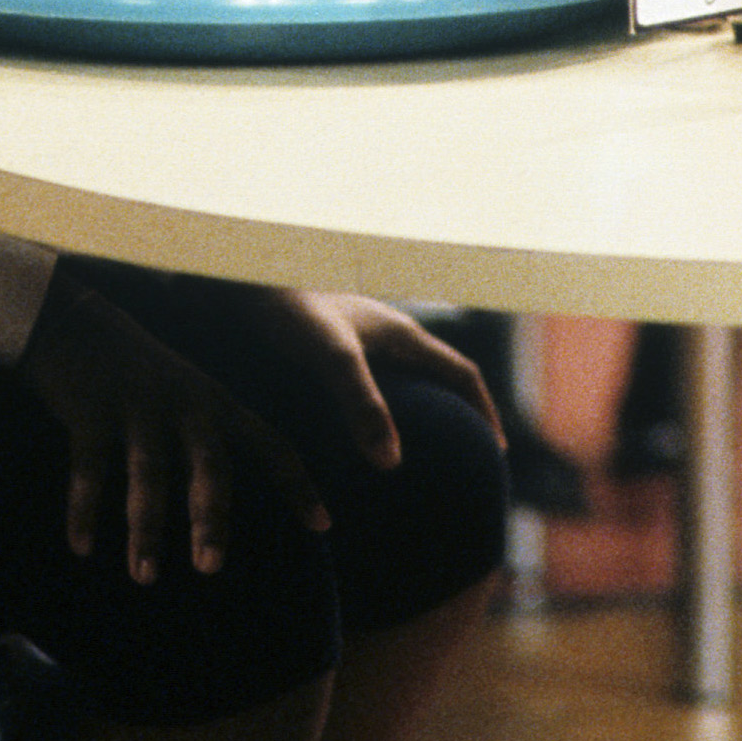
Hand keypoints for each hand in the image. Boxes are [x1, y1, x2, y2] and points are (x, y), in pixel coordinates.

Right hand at [19, 271, 327, 583]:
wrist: (75, 322)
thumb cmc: (137, 371)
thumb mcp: (187, 392)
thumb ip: (208, 436)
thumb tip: (222, 495)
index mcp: (217, 403)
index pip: (272, 446)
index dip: (298, 486)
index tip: (323, 526)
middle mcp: (186, 405)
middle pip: (210, 467)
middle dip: (211, 520)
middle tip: (210, 570)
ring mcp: (138, 407)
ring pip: (150, 475)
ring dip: (147, 529)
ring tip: (145, 577)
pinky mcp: (90, 411)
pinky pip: (90, 469)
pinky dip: (84, 510)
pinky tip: (82, 548)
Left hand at [242, 289, 504, 466]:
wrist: (247, 277)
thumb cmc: (292, 312)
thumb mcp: (333, 360)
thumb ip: (363, 408)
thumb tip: (391, 463)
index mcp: (405, 335)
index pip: (464, 374)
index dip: (484, 412)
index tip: (494, 450)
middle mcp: (389, 334)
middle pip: (440, 376)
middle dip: (458, 413)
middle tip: (463, 454)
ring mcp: (362, 337)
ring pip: (406, 378)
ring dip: (420, 410)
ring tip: (416, 450)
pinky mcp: (333, 343)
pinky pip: (374, 380)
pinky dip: (383, 407)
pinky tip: (358, 432)